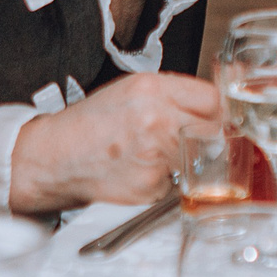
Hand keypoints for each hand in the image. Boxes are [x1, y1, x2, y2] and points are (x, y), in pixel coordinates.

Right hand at [8, 71, 223, 213]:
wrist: (56, 157)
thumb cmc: (93, 122)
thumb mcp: (133, 90)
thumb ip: (176, 94)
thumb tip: (219, 99)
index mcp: (153, 89)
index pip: (213, 98)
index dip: (219, 109)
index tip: (218, 116)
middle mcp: (157, 120)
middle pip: (214, 130)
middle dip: (210, 136)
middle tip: (193, 138)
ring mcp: (156, 155)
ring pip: (199, 159)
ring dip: (188, 159)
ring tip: (155, 153)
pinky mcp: (151, 186)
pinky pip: (177, 183)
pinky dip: (166, 180)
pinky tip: (141, 171)